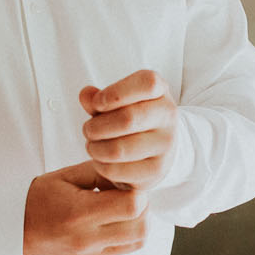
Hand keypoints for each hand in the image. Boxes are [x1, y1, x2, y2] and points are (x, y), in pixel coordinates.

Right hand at [23, 160, 147, 254]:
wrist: (7, 233)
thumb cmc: (33, 201)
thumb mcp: (63, 177)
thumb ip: (98, 171)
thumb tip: (126, 173)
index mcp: (80, 214)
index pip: (133, 205)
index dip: (137, 191)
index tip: (126, 185)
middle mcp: (87, 240)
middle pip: (141, 228)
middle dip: (143, 209)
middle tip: (129, 197)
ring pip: (135, 244)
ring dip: (136, 225)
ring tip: (120, 211)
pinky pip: (117, 251)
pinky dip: (119, 236)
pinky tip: (103, 224)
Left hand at [79, 69, 177, 189]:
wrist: (158, 149)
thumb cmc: (133, 120)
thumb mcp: (117, 103)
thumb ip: (99, 98)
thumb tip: (86, 95)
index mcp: (160, 91)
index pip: (148, 83)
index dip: (116, 92)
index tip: (98, 103)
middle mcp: (168, 115)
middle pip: (128, 119)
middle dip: (97, 126)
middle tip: (88, 129)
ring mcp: (166, 144)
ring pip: (119, 149)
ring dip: (95, 148)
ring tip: (92, 145)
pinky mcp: (156, 170)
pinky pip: (117, 170)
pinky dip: (101, 166)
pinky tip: (101, 160)